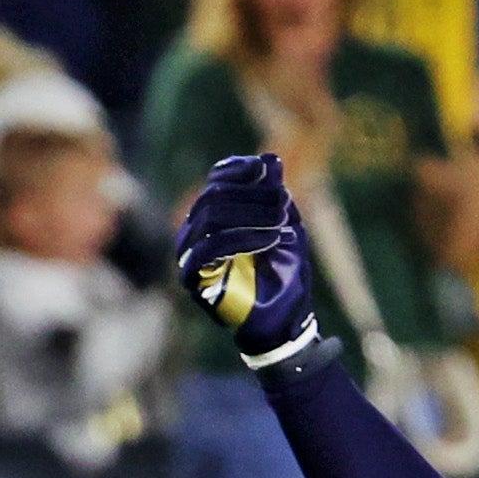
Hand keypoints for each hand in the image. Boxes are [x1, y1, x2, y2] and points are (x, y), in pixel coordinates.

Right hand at [173, 150, 318, 365]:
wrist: (284, 318)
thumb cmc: (284, 270)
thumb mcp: (287, 225)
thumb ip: (274, 194)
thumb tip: (269, 160)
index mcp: (219, 213)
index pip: (218, 178)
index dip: (239, 169)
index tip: (266, 171)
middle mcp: (199, 229)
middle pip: (213, 195)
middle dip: (252, 196)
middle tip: (283, 206)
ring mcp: (192, 253)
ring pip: (209, 217)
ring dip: (250, 215)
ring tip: (280, 224)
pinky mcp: (192, 278)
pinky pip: (205, 249)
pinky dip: (240, 239)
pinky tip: (269, 240)